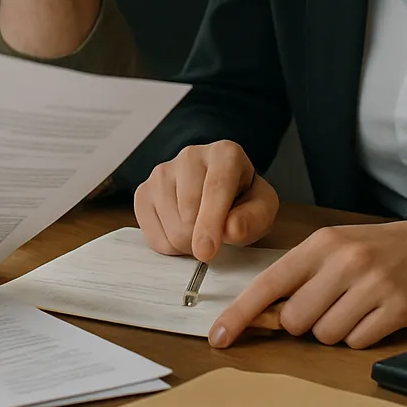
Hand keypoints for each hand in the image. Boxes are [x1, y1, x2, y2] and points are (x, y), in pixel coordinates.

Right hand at [134, 141, 278, 262]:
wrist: (219, 190)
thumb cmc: (242, 199)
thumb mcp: (262, 208)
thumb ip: (253, 219)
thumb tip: (231, 230)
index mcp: (224, 154)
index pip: (215, 187)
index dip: (210, 222)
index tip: (206, 252)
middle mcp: (190, 156)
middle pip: (188, 211)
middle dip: (202, 238)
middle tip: (217, 238)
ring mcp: (162, 172)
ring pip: (170, 226)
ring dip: (187, 243)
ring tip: (200, 231)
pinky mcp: (143, 191)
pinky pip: (152, 234)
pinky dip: (169, 245)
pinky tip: (182, 231)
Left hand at [209, 219, 406, 349]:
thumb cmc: (367, 249)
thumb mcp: (328, 247)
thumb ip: (297, 275)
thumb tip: (263, 312)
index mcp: (319, 245)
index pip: (270, 283)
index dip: (241, 313)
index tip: (220, 336)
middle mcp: (343, 262)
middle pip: (296, 319)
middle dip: (302, 323)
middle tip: (321, 306)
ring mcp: (371, 286)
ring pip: (326, 335)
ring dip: (332, 330)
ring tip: (349, 306)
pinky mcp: (396, 309)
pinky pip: (358, 343)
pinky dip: (358, 337)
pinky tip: (370, 315)